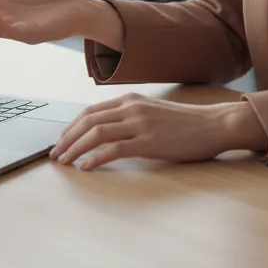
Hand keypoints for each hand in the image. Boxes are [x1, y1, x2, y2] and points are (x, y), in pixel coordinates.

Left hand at [49, 93, 266, 170]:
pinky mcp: (148, 142)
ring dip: (75, 148)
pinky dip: (95, 158)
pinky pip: (113, 149)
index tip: (62, 141)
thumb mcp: (153, 112)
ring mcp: (139, 124)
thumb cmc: (185, 123)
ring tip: (64, 162)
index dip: (72, 127)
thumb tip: (107, 133)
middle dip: (67, 138)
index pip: (91, 111)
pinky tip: (86, 167)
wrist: (213, 125)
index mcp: (131, 100)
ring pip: (96, 133)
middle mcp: (131, 108)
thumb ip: (130, 118)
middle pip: (88, 120)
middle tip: (55, 154)